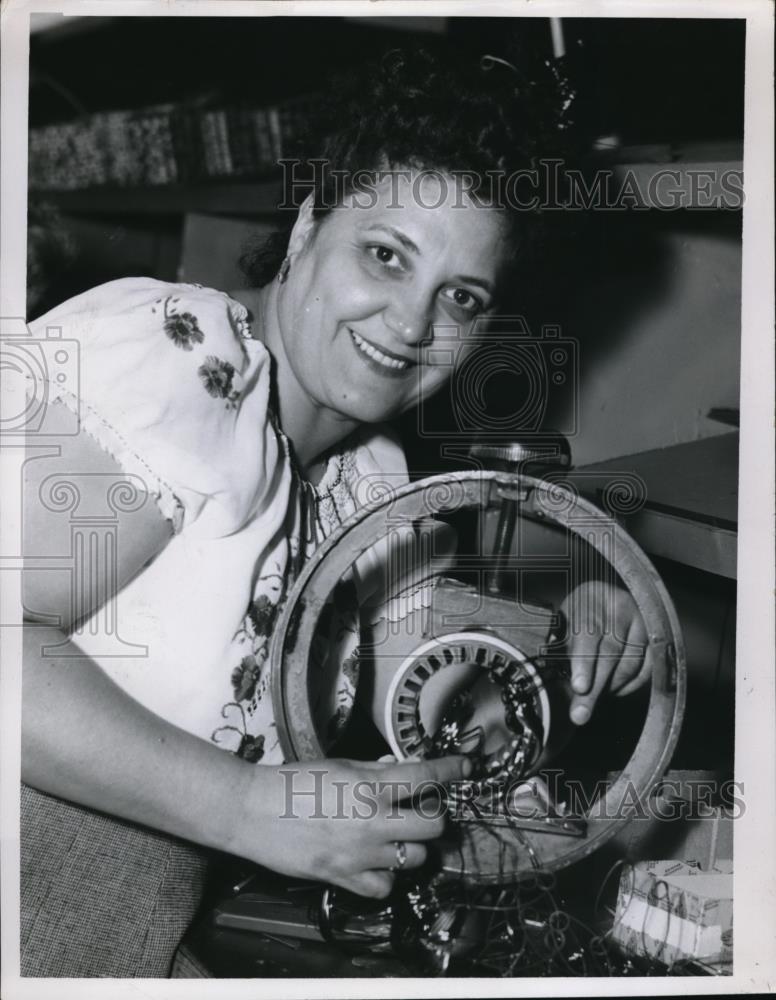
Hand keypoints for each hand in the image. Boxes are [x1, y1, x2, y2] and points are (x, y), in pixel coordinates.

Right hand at [252, 755, 469, 898]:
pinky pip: (385, 887)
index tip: (464, 768)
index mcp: (370, 786)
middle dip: (434, 815)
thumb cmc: (292, 782)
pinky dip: (387, 877)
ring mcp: (360, 853)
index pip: (426, 777)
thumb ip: (375, 770)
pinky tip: (378, 863)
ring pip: (416, 859)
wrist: (253, 810)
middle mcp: (372, 821)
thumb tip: (402, 768)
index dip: (451, 771)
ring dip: (412, 847)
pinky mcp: (345, 877)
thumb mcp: (339, 765)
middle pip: (433, 825)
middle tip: (423, 809)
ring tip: (397, 837)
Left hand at [560, 581, 650, 725]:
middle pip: (610, 651)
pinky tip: (613, 690)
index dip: (583, 662)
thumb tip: (564, 682)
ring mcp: (642, 621)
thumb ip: (563, 647)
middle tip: (581, 712)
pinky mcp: (656, 638)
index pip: (587, 632)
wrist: (605, 599)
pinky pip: (645, 670)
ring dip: (611, 687)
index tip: (579, 686)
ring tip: (593, 699)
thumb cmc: (579, 614)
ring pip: (630, 663)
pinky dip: (628, 685)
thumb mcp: (565, 622)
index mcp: (590, 598)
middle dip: (595, 686)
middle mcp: (620, 605)